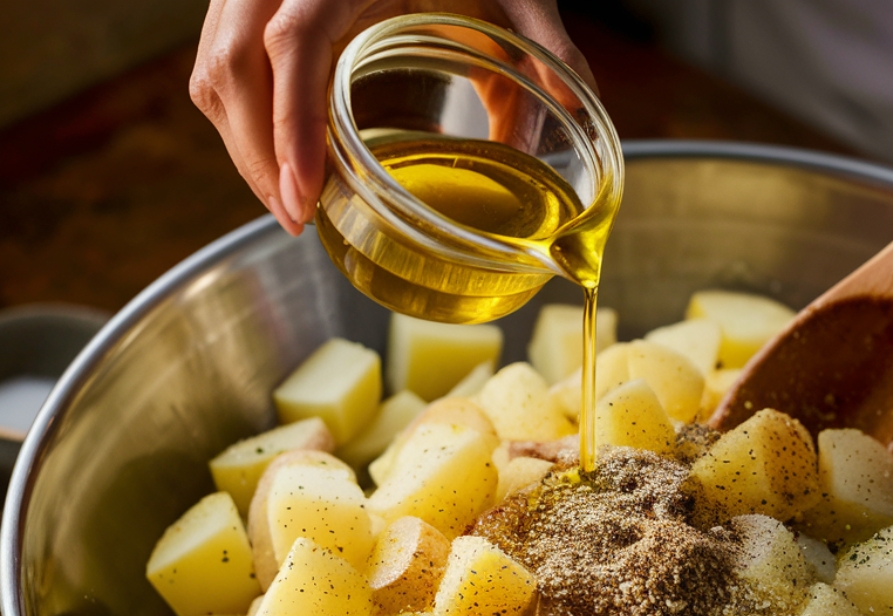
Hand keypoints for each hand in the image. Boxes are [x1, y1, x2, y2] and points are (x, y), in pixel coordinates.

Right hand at [190, 1, 592, 235]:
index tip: (307, 193)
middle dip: (259, 155)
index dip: (292, 124)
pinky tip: (281, 165)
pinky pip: (219, 64)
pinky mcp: (252, 4)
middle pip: (234, 67)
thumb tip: (581, 112)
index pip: (293, 45)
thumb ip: (550, 48)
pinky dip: (242, 122)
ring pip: (215, 69)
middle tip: (299, 221)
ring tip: (291, 207)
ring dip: (245, 146)